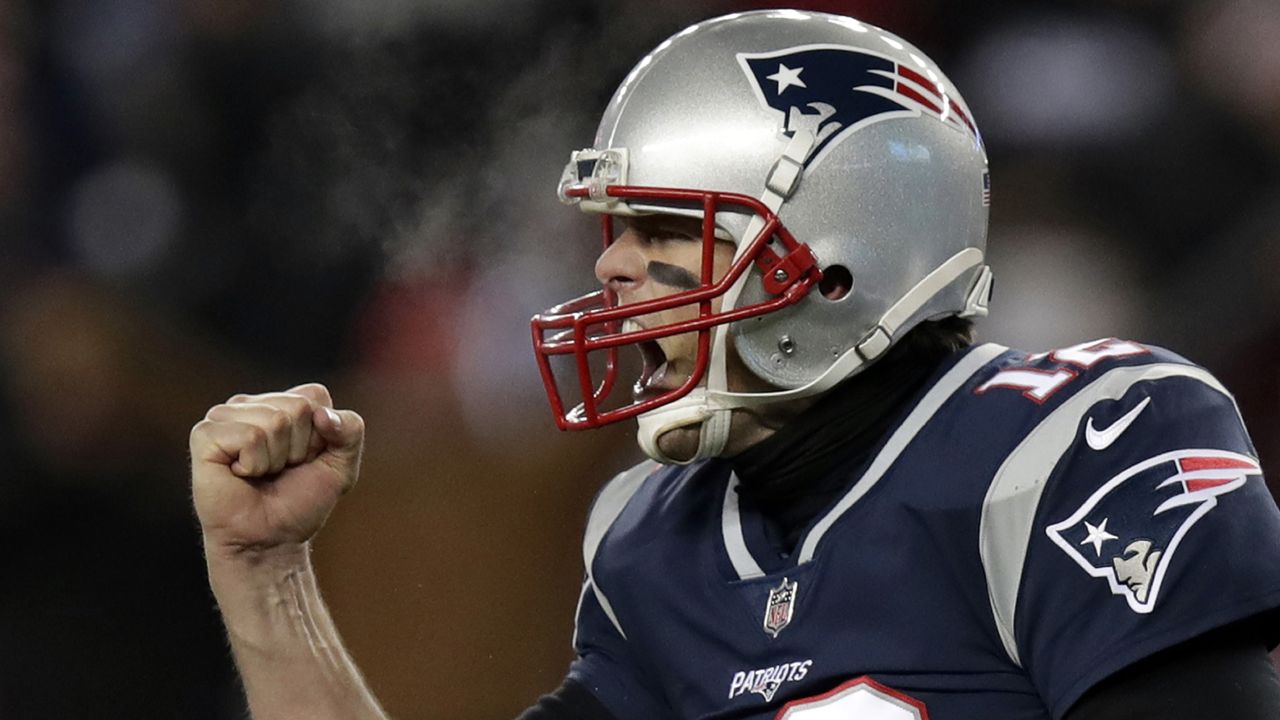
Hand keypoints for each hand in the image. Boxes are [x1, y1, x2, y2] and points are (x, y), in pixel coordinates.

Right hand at [190, 383, 364, 558]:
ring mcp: (224, 416)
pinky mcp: (205, 434)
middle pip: (297, 407)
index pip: (315, 395)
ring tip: (260, 474)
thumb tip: (322, 414)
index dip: (320, 435)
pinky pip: (250, 436)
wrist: (270, 540)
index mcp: (281, 401)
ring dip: (276, 459)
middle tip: (280, 471)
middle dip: (299, 448)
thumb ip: (350, 430)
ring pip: (275, 421)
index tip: (305, 460)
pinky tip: (241, 474)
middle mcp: (251, 403)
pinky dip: (255, 464)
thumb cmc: (300, 502)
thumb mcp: (342, 465)